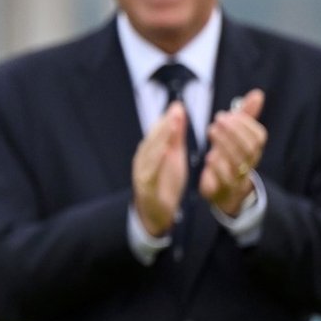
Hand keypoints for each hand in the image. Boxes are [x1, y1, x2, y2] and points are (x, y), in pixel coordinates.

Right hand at [132, 102, 190, 236]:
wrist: (156, 212)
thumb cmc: (165, 182)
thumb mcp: (174, 156)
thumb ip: (175, 134)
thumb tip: (178, 109)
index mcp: (150, 151)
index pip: (158, 132)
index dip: (167, 120)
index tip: (178, 107)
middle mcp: (143, 159)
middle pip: (153, 140)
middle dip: (164, 125)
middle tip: (176, 112)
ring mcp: (142, 173)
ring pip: (150, 153)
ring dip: (161, 139)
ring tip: (172, 127)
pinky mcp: (145, 187)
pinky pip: (150, 172)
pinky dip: (157, 161)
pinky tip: (164, 151)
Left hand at [200, 88, 266, 215]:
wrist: (226, 190)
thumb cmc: (230, 156)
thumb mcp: (237, 135)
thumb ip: (246, 115)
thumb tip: (258, 93)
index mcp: (254, 150)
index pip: (258, 136)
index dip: (244, 124)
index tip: (226, 114)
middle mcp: (249, 163)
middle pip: (249, 148)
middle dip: (233, 132)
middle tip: (217, 120)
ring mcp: (238, 177)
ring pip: (238, 162)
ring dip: (224, 145)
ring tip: (210, 131)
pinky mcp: (224, 189)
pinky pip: (225, 180)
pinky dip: (218, 167)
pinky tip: (209, 157)